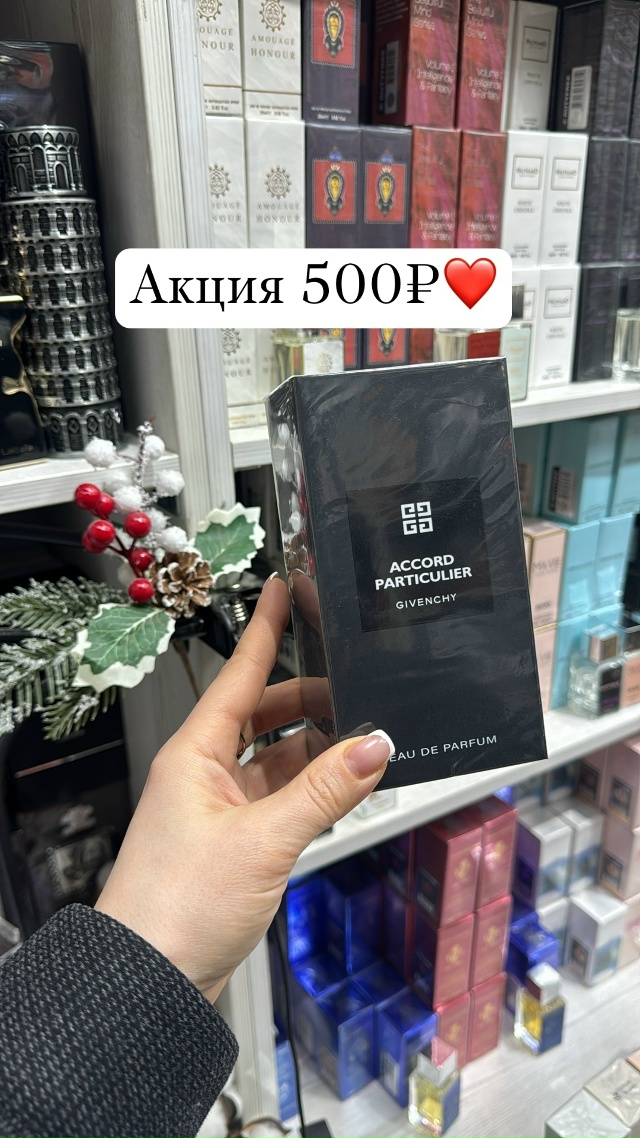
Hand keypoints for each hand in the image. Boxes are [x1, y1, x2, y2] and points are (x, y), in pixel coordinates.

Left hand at [95, 576, 392, 1001]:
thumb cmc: (178, 907)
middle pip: (265, 716)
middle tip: (358, 691)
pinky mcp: (235, 844)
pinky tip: (344, 790)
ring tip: (366, 744)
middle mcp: (205, 773)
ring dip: (318, 753)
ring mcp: (220, 809)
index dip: (264, 631)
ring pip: (278, 760)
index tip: (281, 590)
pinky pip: (282, 800)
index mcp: (196, 754)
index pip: (239, 675)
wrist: (150, 984)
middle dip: (311, 701)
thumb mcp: (264, 840)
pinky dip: (313, 793)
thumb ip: (324, 792)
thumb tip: (374, 746)